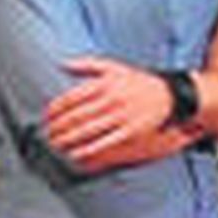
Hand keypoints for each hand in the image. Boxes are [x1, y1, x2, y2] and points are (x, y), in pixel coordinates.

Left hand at [43, 58, 176, 170]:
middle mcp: (113, 99)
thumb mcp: (116, 68)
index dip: (55, 108)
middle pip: (76, 116)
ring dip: (67, 140)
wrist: (170, 96)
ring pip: (87, 131)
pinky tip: (74, 154)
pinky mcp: (130, 131)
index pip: (72, 97)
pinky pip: (103, 143)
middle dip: (57, 127)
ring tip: (56, 144)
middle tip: (47, 133)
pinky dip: (86, 150)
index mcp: (107, 83)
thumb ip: (89, 64)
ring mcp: (122, 116)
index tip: (47, 116)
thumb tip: (63, 64)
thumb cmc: (139, 83)